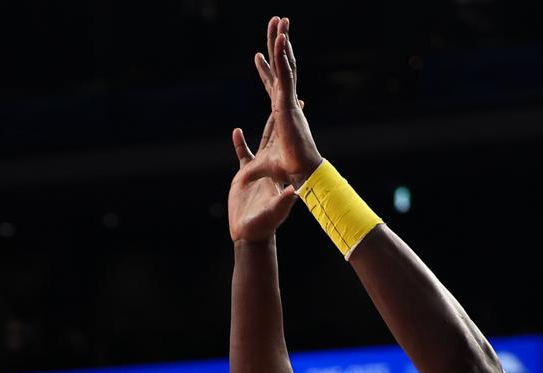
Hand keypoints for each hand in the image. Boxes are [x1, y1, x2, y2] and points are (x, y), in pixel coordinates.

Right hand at [228, 118, 298, 244]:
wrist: (250, 233)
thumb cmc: (264, 224)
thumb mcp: (274, 212)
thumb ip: (283, 201)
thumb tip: (294, 191)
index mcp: (279, 171)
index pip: (286, 142)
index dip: (292, 124)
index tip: (299, 106)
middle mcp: (271, 167)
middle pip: (277, 136)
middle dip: (284, 118)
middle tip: (291, 98)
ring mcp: (258, 170)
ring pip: (263, 141)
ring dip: (267, 125)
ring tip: (271, 107)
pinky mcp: (245, 176)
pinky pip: (243, 155)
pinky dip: (239, 143)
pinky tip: (237, 130)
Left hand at [252, 16, 322, 189]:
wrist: (301, 177)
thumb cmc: (286, 174)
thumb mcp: (259, 169)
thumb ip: (250, 171)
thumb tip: (241, 181)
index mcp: (281, 115)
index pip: (272, 88)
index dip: (266, 72)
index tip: (258, 56)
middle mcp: (286, 105)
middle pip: (281, 70)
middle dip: (277, 46)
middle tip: (276, 24)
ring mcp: (288, 103)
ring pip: (286, 66)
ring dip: (282, 43)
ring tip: (280, 21)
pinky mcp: (289, 105)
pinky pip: (286, 76)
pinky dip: (284, 57)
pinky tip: (282, 39)